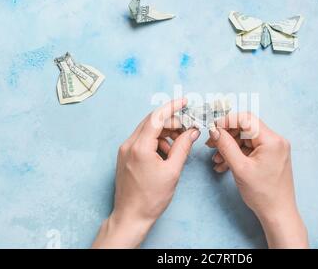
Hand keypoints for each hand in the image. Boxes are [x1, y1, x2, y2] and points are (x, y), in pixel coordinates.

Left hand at [93, 99, 199, 248]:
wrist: (131, 216)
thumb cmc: (151, 198)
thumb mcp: (172, 171)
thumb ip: (182, 147)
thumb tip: (192, 131)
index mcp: (140, 147)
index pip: (157, 117)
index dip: (172, 107)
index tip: (184, 101)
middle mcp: (129, 145)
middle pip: (151, 121)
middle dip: (171, 120)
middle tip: (187, 125)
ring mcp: (125, 150)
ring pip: (147, 130)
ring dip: (164, 132)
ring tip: (179, 143)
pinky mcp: (125, 157)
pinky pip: (142, 141)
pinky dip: (156, 141)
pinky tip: (167, 152)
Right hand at [206, 113, 307, 248]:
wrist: (278, 213)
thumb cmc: (263, 194)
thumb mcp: (239, 168)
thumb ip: (226, 145)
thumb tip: (214, 130)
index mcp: (272, 140)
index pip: (246, 119)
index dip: (227, 121)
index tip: (212, 128)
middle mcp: (276, 140)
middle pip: (246, 128)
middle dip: (227, 136)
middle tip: (211, 145)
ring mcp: (274, 148)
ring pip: (246, 140)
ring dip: (230, 147)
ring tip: (216, 160)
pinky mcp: (271, 156)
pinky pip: (251, 149)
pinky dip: (238, 155)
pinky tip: (225, 165)